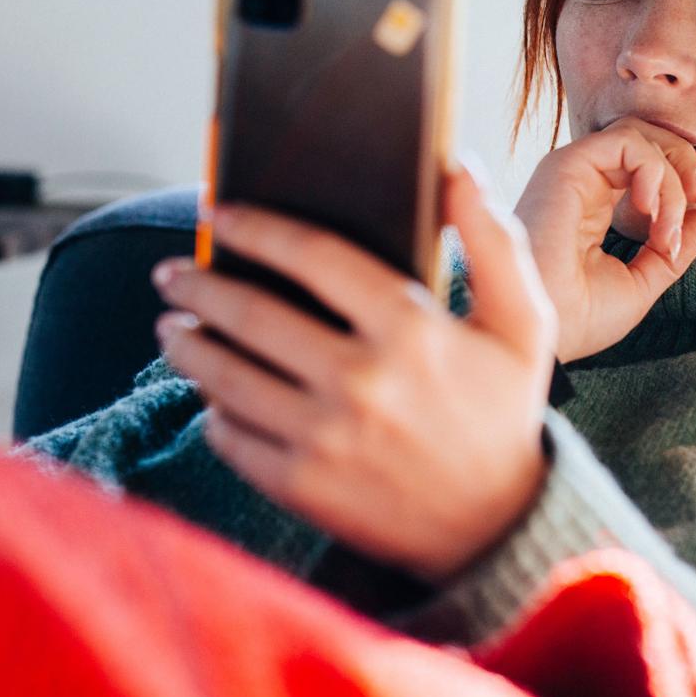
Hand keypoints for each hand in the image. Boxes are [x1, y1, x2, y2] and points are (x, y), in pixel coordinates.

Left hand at [149, 160, 557, 581]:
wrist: (500, 529)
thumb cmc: (503, 414)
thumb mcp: (524, 323)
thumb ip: (493, 239)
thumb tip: (460, 167)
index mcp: (409, 328)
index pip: (311, 254)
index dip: (255, 226)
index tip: (216, 213)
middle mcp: (360, 379)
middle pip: (250, 313)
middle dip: (198, 284)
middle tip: (172, 272)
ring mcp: (325, 437)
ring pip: (225, 375)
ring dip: (187, 344)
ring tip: (173, 328)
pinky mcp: (302, 486)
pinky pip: (232, 436)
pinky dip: (212, 410)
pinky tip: (209, 393)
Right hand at [512, 117, 695, 362]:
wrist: (549, 334)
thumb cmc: (581, 318)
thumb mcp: (644, 279)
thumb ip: (674, 246)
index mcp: (592, 205)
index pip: (644, 164)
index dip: (682, 178)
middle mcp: (579, 182)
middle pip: (644, 138)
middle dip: (684, 162)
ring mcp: (570, 171)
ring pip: (638, 135)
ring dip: (670, 172)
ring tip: (667, 220)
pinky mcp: (565, 166)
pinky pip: (626, 142)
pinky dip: (654, 170)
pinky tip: (650, 210)